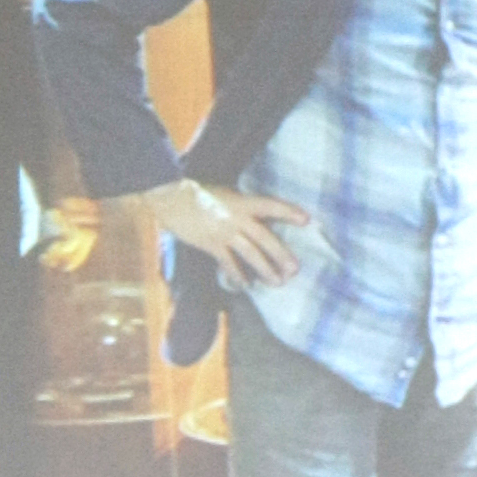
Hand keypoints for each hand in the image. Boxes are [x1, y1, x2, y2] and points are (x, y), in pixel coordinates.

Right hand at [139, 179, 307, 287]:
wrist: (169, 197)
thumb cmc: (196, 191)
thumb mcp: (223, 192)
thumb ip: (239, 205)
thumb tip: (256, 218)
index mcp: (240, 201)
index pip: (270, 205)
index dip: (288, 212)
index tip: (306, 219)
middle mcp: (235, 217)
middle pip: (264, 237)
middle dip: (280, 254)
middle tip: (295, 269)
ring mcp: (223, 232)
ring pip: (249, 253)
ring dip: (264, 269)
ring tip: (277, 282)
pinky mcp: (210, 244)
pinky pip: (227, 262)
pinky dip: (237, 274)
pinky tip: (245, 284)